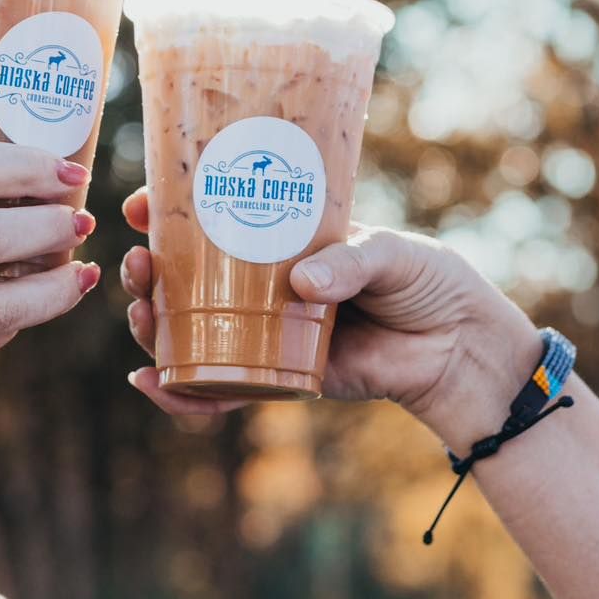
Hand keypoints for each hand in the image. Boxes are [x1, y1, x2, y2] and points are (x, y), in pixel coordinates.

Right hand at [121, 189, 542, 450]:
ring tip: (141, 317)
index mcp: (282, 240)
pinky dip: (181, 392)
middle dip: (146, 275)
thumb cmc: (428, 283)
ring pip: (188, 334)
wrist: (461, 349)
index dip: (166, 214)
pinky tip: (152, 382)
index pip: (211, 221)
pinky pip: (220, 388)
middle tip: (137, 266)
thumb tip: (301, 283)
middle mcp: (264, 285)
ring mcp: (265, 333)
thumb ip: (349, 263)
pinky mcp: (278, 378)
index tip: (139, 205)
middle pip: (183, 281)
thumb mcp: (391, 253)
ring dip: (151, 328)